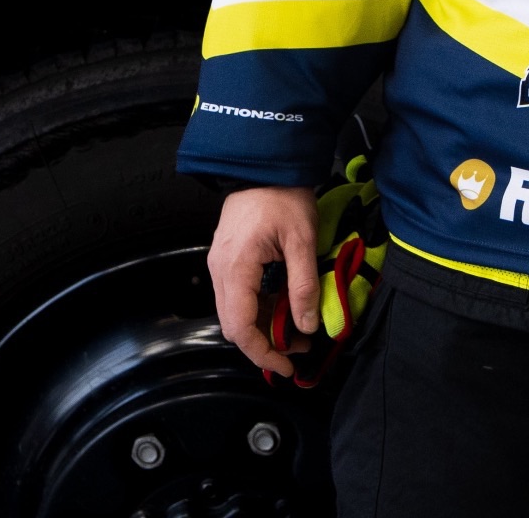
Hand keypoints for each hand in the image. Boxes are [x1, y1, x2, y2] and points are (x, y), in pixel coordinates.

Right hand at [208, 185, 319, 377]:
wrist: (266, 163)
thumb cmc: (284, 196)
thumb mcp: (302, 240)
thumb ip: (303, 285)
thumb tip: (307, 325)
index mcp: (235, 268)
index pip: (240, 327)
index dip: (263, 352)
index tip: (287, 366)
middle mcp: (220, 270)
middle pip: (235, 324)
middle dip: (266, 342)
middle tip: (299, 347)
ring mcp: (221, 264)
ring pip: (236, 311)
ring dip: (263, 325)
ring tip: (297, 328)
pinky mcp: (228, 258)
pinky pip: (239, 295)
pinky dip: (259, 307)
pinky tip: (283, 305)